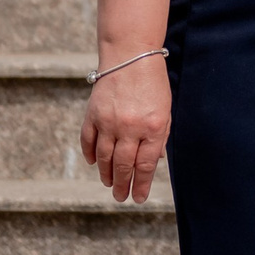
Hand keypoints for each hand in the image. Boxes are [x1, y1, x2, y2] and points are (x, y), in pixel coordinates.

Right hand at [82, 0, 173, 202]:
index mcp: (154, 126)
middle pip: (123, 165)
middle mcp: (131, 127)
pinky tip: (95, 163)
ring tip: (109, 184)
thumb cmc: (153, 84)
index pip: (145, 165)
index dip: (142, 184)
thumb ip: (159, 137)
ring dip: (106, 174)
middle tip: (120, 197)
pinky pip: (89, 141)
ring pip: (104, 158)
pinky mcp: (93, 114)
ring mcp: (109, 121)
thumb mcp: (165, 110)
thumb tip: (152, 163)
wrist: (131, 56)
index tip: (138, 198)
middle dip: (122, 185)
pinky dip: (91, 155)